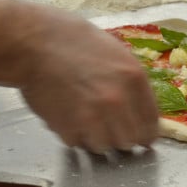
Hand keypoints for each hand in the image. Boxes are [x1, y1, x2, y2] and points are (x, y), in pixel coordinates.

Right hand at [17, 3, 158, 153]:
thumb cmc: (74, 40)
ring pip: (106, 147)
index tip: (141, 136)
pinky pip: (79, 143)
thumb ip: (131, 82)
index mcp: (134, 78)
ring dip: (98, 138)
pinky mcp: (67, 128)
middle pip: (131, 140)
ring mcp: (93, 117)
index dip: (146, 133)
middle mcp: (118, 101)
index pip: (151, 124)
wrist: (34, 42)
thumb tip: (138, 107)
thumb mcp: (116, 52)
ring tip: (87, 119)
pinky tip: (69, 115)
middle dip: (123, 136)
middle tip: (112, 127)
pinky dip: (75, 135)